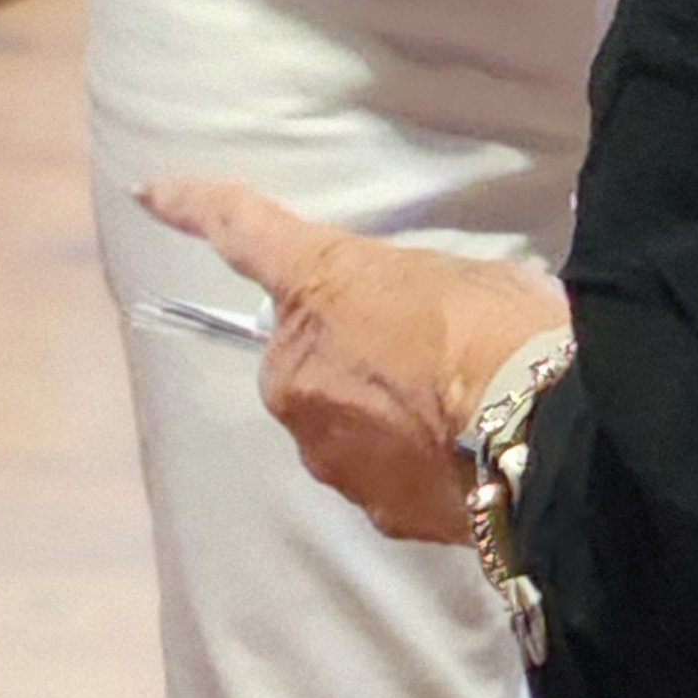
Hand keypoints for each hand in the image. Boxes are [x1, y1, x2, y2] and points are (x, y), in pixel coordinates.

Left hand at [146, 172, 568, 540]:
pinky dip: (411, 469)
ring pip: (336, 424)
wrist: (549, 431)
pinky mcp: (369, 506)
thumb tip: (448, 310)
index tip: (149, 191)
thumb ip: (423, 289)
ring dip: (379, 418)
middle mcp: (296, 371)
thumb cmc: (511, 327)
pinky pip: (379, 477)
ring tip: (460, 414)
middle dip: (347, 357)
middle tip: (424, 358)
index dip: (191, 204)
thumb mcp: (465, 276)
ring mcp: (325, 447)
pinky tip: (467, 459)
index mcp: (318, 286)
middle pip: (302, 358)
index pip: (239, 229)